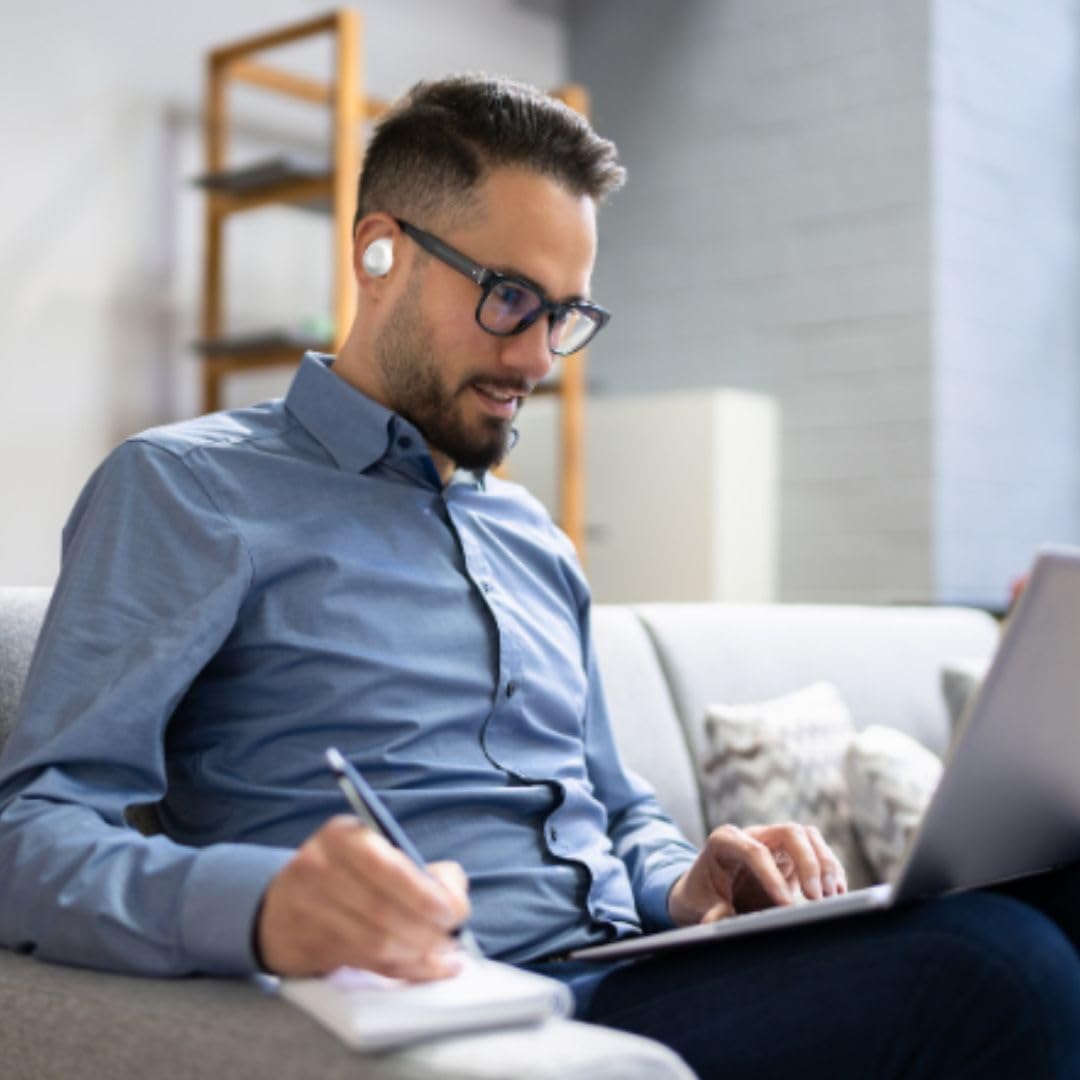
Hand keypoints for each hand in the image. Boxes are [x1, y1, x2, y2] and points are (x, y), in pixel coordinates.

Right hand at [256, 815, 470, 979]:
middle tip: (453, 939)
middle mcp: (319, 869)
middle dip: (428, 929)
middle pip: (383, 910)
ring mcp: (310, 910)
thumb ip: (417, 865)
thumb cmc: (345, 873)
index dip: (426, 895)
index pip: (389, 868)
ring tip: (444, 954)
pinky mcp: (309, 946)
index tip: (454, 911)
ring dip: (419, 953)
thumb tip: (454, 892)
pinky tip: (429, 967)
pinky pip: (367, 963)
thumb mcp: (373, 850)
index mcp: (342, 836)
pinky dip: (405, 969)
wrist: (280, 906)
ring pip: (375, 941)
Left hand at [668, 822, 846, 925]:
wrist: (705, 894)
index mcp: (724, 840)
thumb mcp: (700, 907)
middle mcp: (753, 834)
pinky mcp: (791, 855)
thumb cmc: (700, 898)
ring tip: (831, 897)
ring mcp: (774, 841)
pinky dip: (831, 871)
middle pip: (790, 832)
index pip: (754, 850)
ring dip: (825, 865)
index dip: (772, 876)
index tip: (786, 905)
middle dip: (808, 863)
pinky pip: (818, 852)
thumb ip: (714, 914)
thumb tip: (724, 924)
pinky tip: (837, 894)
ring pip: (809, 837)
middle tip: (816, 898)